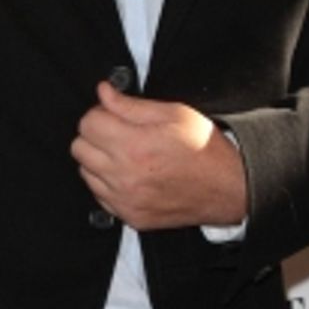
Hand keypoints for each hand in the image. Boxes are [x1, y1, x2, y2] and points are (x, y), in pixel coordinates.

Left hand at [71, 82, 247, 230]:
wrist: (229, 187)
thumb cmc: (204, 149)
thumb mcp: (172, 113)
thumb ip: (131, 104)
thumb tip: (104, 92)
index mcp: (134, 145)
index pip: (87, 123)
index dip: (100, 113)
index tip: (113, 114)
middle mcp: (125, 176)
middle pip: (79, 147)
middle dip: (95, 135)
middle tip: (117, 132)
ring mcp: (126, 200)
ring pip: (85, 172)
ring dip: (98, 160)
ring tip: (125, 154)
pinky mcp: (131, 217)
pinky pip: (99, 196)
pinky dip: (107, 184)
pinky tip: (129, 175)